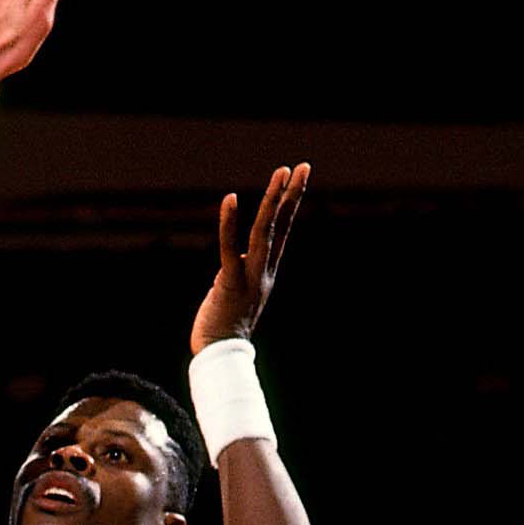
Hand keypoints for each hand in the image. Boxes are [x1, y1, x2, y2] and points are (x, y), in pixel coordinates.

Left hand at [190, 166, 310, 355]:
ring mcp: (249, 276)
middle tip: (303, 166)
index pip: (282, 231)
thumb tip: (233, 261)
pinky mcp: (229, 282)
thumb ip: (239, 273)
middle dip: (292, 194)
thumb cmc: (224, 329)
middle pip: (281, 226)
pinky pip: (230, 247)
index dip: (290, 203)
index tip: (298, 177)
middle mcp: (263, 271)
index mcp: (266, 272)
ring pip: (264, 232)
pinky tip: (231, 198)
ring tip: (281, 173)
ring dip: (273, 201)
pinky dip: (230, 223)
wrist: (220, 358)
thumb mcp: (237, 293)